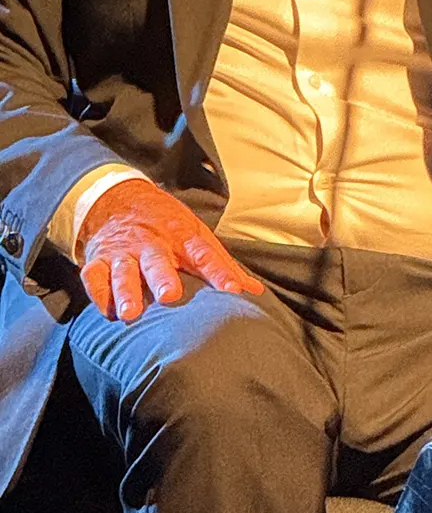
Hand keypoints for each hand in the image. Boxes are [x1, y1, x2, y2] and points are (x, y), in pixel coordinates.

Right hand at [77, 178, 263, 322]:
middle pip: (158, 261)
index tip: (233, 291)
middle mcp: (152, 243)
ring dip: (126, 291)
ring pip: (123, 271)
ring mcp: (123, 252)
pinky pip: (94, 276)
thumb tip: (255, 293)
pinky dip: (98, 293)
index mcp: (182, 237)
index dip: (220, 272)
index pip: (205, 254)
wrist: (117, 199)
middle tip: (170, 296)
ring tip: (130, 313)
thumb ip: (223, 265)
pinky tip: (106, 312)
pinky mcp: (99, 260)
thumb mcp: (197, 235)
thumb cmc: (166, 224)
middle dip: (162, 278)